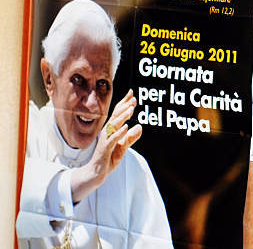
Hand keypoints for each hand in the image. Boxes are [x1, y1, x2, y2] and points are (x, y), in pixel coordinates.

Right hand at [71, 89, 141, 203]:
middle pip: (116, 116)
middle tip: (133, 99)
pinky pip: (112, 139)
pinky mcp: (105, 149)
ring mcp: (105, 140)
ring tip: (131, 109)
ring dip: (123, 116)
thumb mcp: (123, 147)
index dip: (124, 103)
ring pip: (114, 125)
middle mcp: (107, 132)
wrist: (97, 173)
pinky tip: (126, 127)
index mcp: (111, 129)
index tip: (132, 94)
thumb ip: (131, 137)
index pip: (118, 113)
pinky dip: (119, 133)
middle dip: (124, 106)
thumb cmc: (108, 158)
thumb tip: (140, 126)